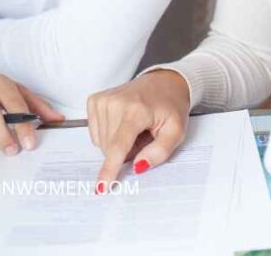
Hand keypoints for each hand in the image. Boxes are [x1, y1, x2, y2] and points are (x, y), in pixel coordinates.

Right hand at [86, 69, 190, 192]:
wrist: (163, 82)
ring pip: (101, 143)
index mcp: (136, 110)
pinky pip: (95, 133)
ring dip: (117, 144)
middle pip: (110, 148)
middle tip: (143, 138)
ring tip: (134, 128)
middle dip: (126, 152)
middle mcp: (114, 102)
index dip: (110, 169)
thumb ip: (159, 152)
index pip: (118, 145)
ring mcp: (102, 100)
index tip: (101, 187)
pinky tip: (122, 124)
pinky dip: (109, 135)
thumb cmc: (170, 107)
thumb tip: (137, 167)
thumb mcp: (176, 131)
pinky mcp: (94, 100)